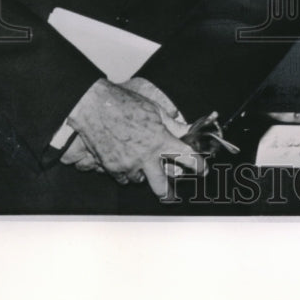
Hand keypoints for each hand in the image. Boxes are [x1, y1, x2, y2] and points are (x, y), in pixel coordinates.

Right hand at [64, 79, 206, 196]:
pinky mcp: (112, 168)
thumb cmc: (127, 104)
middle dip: (168, 193)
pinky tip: (127, 161)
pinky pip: (123, 178)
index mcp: (161, 140)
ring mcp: (128, 165)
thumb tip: (187, 129)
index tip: (203, 170)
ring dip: (144, 175)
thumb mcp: (156, 111)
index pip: (187, 158)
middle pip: (161, 186)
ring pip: (140, 181)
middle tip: (172, 195)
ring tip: (143, 164)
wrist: (96, 108)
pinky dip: (127, 172)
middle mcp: (146, 156)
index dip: (198, 166)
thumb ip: (173, 125)